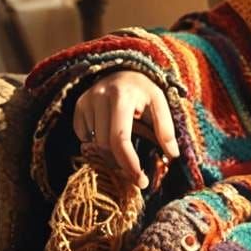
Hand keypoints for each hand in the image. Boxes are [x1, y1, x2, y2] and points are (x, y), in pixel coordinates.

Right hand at [72, 71, 179, 188]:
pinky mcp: (78, 106)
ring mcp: (85, 101)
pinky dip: (97, 142)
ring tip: (126, 148)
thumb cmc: (144, 90)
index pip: (119, 138)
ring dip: (110, 153)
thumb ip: (166, 128)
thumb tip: (173, 155)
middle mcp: (99, 97)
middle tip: (135, 175)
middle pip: (104, 144)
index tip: (139, 180)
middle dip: (120, 163)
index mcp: (122, 96)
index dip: (128, 162)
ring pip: (93, 143)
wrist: (123, 70)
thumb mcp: (160, 103)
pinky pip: (84, 136)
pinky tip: (110, 134)